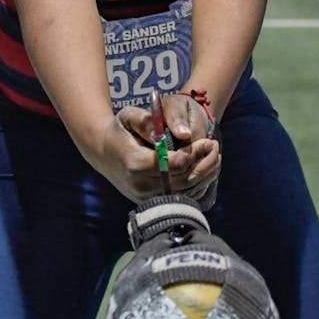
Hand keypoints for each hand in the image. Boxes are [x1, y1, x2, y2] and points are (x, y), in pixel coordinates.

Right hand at [91, 95, 219, 202]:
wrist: (103, 153)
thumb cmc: (120, 130)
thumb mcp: (129, 116)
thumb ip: (148, 121)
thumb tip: (181, 133)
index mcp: (135, 163)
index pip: (174, 165)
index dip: (195, 154)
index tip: (207, 141)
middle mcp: (140, 185)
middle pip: (184, 180)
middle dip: (205, 163)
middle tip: (215, 147)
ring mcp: (146, 197)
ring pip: (186, 192)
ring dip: (205, 175)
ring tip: (214, 156)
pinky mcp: (151, 202)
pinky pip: (181, 198)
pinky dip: (198, 185)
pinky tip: (204, 169)